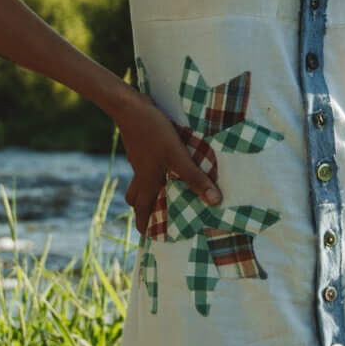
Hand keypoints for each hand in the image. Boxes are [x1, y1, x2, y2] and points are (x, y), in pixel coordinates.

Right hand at [117, 92, 219, 230]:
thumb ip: (196, 179)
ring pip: (138, 181)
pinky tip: (163, 163)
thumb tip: (214, 202)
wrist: (130, 107)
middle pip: (136, 198)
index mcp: (148, 181)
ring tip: (160, 191)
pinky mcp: (140, 145)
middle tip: (152, 218)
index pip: (142, 210)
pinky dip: (150, 171)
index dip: (144, 226)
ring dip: (145, 189)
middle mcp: (141, 173)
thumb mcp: (178, 157)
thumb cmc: (154, 133)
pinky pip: (142, 165)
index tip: (147, 238)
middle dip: (143, 210)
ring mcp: (138, 159)